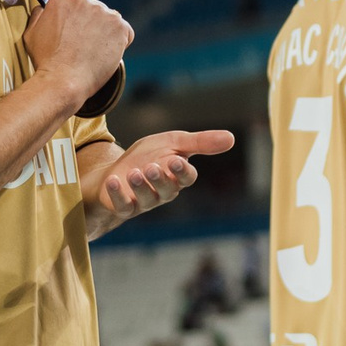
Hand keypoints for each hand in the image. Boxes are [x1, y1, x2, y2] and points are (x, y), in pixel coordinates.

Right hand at [24, 0, 129, 103]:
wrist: (63, 79)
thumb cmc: (45, 60)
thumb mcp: (31, 33)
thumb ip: (38, 15)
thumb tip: (42, 8)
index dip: (81, 15)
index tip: (80, 29)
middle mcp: (85, 1)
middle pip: (96, 9)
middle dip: (93, 24)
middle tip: (85, 45)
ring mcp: (104, 12)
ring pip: (111, 20)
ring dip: (106, 33)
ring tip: (95, 52)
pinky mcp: (120, 27)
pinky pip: (125, 32)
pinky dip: (120, 42)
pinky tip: (108, 54)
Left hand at [86, 129, 235, 232]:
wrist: (116, 169)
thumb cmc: (149, 156)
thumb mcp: (172, 142)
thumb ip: (200, 142)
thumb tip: (232, 138)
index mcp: (177, 176)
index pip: (186, 177)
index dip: (182, 171)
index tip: (176, 160)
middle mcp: (163, 192)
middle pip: (168, 190)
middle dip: (160, 179)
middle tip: (152, 167)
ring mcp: (143, 202)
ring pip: (147, 199)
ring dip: (140, 186)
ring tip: (134, 172)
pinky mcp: (123, 206)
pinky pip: (123, 206)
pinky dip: (118, 195)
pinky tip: (113, 181)